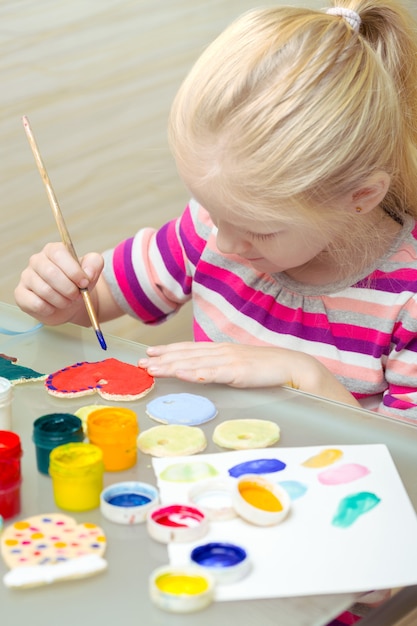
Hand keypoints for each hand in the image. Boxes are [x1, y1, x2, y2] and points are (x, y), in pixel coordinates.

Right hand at [14, 242, 103, 325]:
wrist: (71, 303)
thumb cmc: (78, 284)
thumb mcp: (91, 271)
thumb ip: (94, 264)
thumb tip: (88, 273)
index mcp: (53, 250)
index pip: (59, 254)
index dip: (73, 270)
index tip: (85, 283)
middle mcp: (37, 261)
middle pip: (50, 273)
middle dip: (68, 288)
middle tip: (77, 296)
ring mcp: (27, 277)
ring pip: (44, 290)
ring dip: (62, 300)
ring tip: (68, 301)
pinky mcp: (21, 294)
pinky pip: (35, 303)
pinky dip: (50, 309)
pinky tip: (54, 307)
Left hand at [138, 341, 359, 405]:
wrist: (295, 367)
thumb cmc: (269, 369)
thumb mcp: (241, 367)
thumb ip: (223, 369)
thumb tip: (205, 374)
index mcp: (222, 350)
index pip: (190, 349)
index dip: (169, 351)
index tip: (150, 354)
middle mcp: (222, 352)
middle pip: (186, 355)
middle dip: (162, 359)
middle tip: (140, 363)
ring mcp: (230, 360)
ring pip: (194, 363)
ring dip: (171, 366)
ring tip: (152, 370)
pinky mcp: (239, 372)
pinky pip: (213, 373)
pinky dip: (195, 373)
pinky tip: (181, 374)